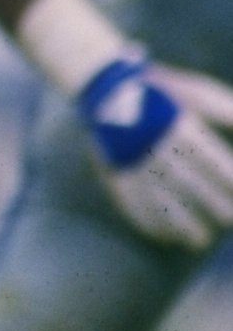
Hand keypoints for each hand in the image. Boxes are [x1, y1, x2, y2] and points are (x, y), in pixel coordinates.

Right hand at [76, 55, 232, 249]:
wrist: (108, 89)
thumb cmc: (165, 92)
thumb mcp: (200, 94)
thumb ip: (229, 113)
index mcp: (179, 125)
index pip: (211, 160)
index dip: (229, 178)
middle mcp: (155, 146)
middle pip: (189, 183)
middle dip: (213, 205)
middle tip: (229, 220)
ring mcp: (132, 162)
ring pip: (158, 198)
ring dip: (180, 224)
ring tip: (199, 241)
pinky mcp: (114, 173)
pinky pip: (130, 202)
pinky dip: (147, 222)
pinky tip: (165, 236)